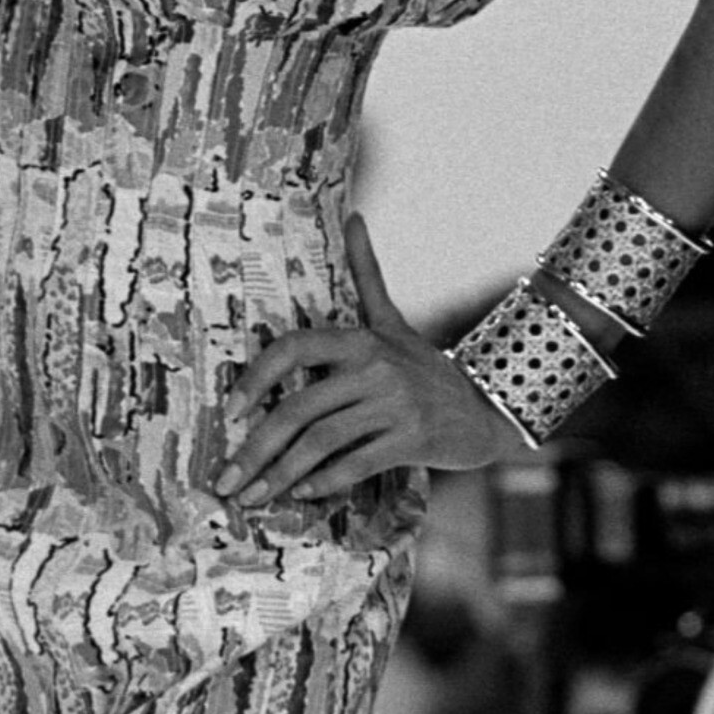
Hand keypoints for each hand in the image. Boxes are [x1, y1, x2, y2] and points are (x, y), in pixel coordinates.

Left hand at [214, 215, 531, 505]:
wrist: (486, 407)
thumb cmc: (423, 367)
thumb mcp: (392, 321)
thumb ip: (366, 275)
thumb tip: (352, 215)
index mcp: (360, 339)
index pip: (293, 349)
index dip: (256, 378)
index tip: (230, 410)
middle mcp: (374, 368)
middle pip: (298, 410)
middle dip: (255, 450)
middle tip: (227, 481)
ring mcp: (394, 405)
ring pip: (321, 443)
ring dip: (280, 476)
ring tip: (254, 498)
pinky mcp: (411, 440)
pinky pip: (355, 465)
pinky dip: (323, 483)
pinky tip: (299, 496)